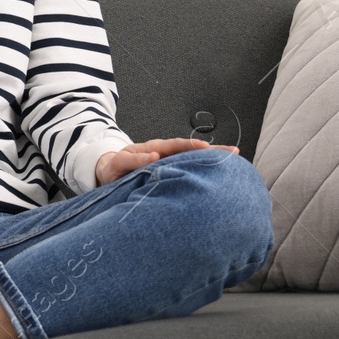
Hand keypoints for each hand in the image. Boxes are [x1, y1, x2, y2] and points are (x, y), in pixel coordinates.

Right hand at [95, 137, 240, 187]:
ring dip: (177, 147)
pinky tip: (152, 157)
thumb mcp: (156, 178)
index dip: (212, 152)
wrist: (104, 170)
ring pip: (159, 148)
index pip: (192, 152)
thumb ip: (176, 179)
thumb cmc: (134, 176)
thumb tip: (208, 192)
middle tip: (219, 150)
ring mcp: (138, 153)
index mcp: (166, 155)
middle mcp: (155, 150)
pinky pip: (131, 159)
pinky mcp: (120, 161)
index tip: (234, 153)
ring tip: (196, 148)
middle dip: (201, 147)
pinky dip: (142, 158)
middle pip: (180, 146)